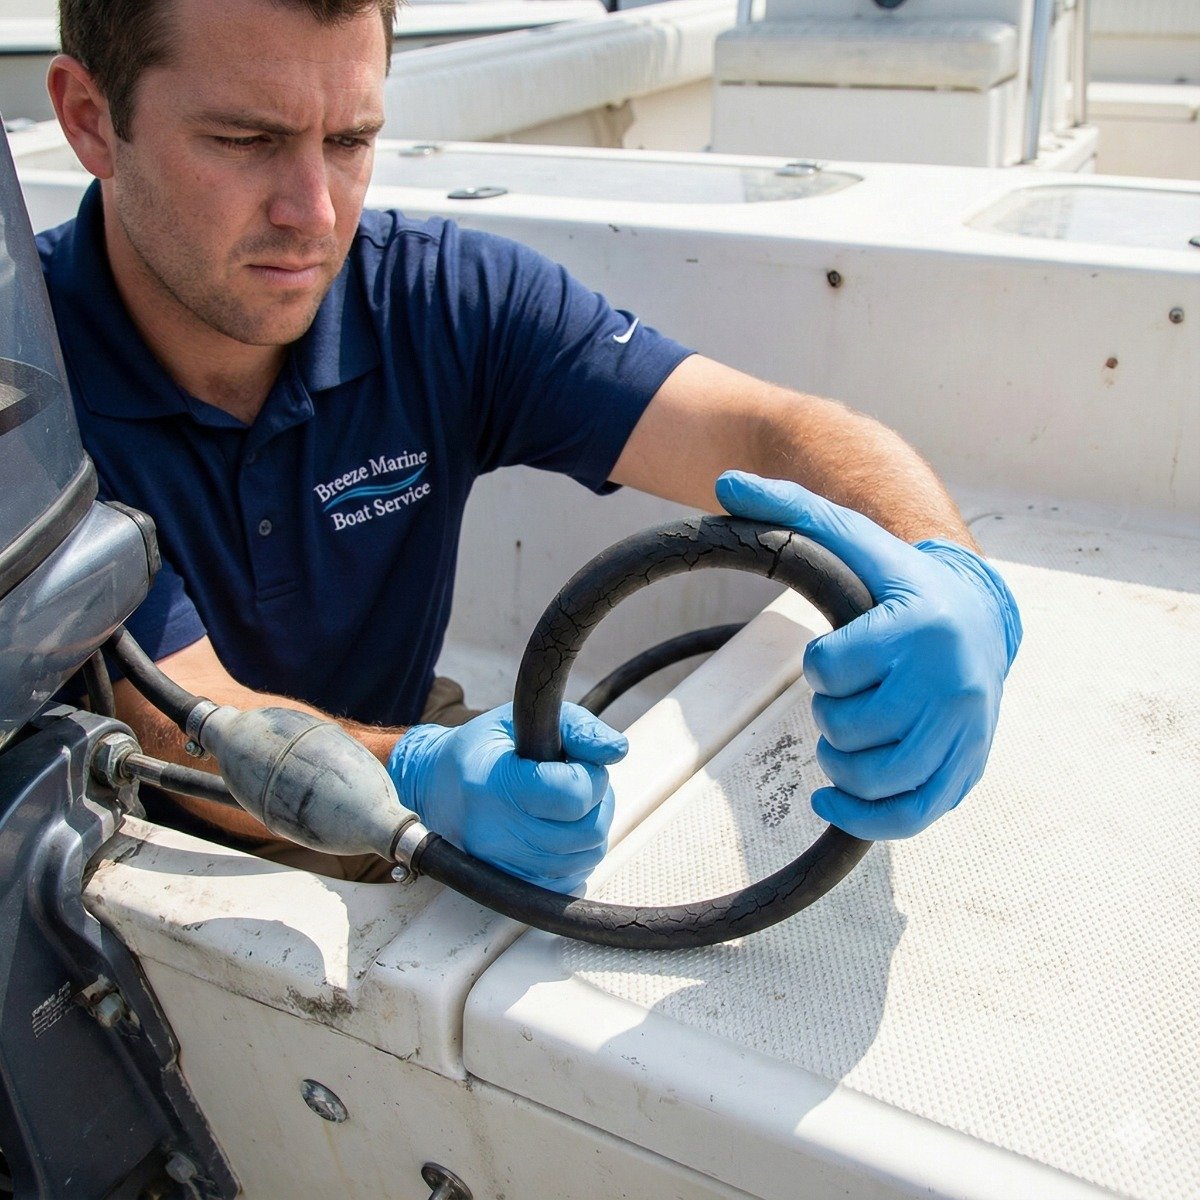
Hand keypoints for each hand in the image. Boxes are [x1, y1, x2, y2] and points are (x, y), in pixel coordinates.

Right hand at [387, 703, 626, 891]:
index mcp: (494, 784)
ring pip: (583, 860)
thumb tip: (617, 749)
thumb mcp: (525, 717)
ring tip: (571, 805)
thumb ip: (577, 727)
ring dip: (591, 830)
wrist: (436, 784)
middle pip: (585, 833)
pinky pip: (567, 882)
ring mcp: (499, 863)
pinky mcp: (508, 884)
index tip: (579, 764)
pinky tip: (562, 831)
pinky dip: (576, 857)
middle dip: (598, 803)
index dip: (591, 777)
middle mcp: (493, 831)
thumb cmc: (484, 748)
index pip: (571, 795)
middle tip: (581, 783)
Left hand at [716, 471, 1021, 838]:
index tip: (837, 654)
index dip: (820, 666)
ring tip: (841, 739)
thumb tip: (722, 479)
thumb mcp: (850, 537)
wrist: (980, 615)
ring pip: (878, 775)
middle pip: (849, 725)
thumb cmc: (898, 579)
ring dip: (841, 762)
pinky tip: (830, 796)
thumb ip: (789, 507)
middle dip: (829, 713)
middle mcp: (949, 681)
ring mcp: (964, 730)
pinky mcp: (968, 767)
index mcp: (918, 625)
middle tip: (843, 695)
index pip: (830, 667)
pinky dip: (866, 817)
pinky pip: (912, 814)